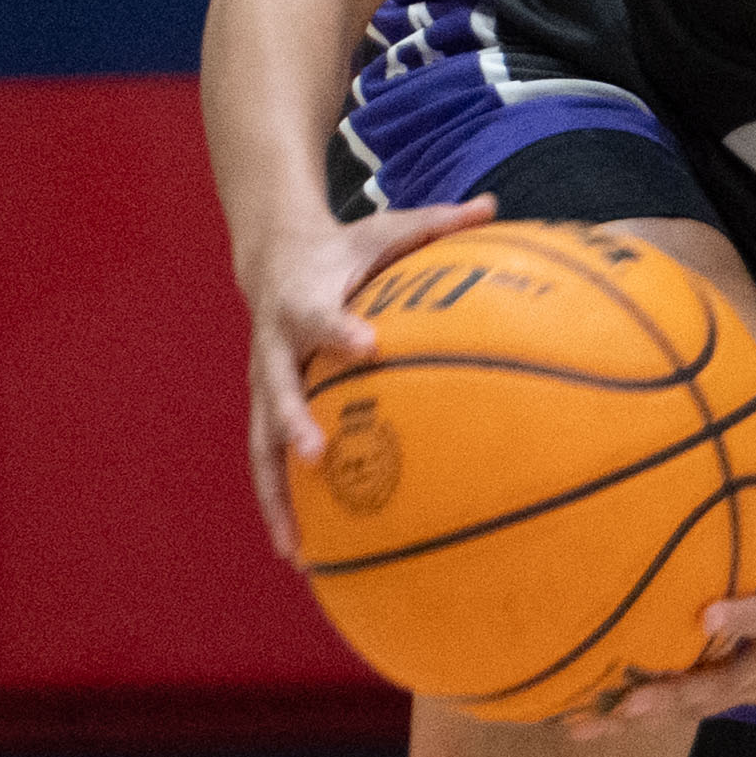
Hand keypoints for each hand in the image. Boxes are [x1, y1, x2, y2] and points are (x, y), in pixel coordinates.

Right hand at [237, 191, 494, 563]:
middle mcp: (276, 346)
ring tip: (295, 546)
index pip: (320, 315)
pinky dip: (280, 505)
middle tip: (317, 454)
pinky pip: (267, 464)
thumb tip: (495, 204)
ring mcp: (266, 383)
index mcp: (305, 300)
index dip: (340, 330)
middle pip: (276, 387)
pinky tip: (300, 552)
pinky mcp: (265, 410)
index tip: (367, 346)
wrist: (273, 258)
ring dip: (275, 493)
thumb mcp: (387, 229)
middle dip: (294, 420)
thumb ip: (438, 222)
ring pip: (261, 443)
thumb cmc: (347, 248)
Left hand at [575, 402, 755, 728]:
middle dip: (671, 696)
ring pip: (706, 706)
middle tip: (621, 703)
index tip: (707, 617)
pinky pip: (708, 706)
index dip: (741, 617)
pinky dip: (662, 715)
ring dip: (650, 716)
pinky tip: (608, 719)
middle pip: (724, 684)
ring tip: (586, 726)